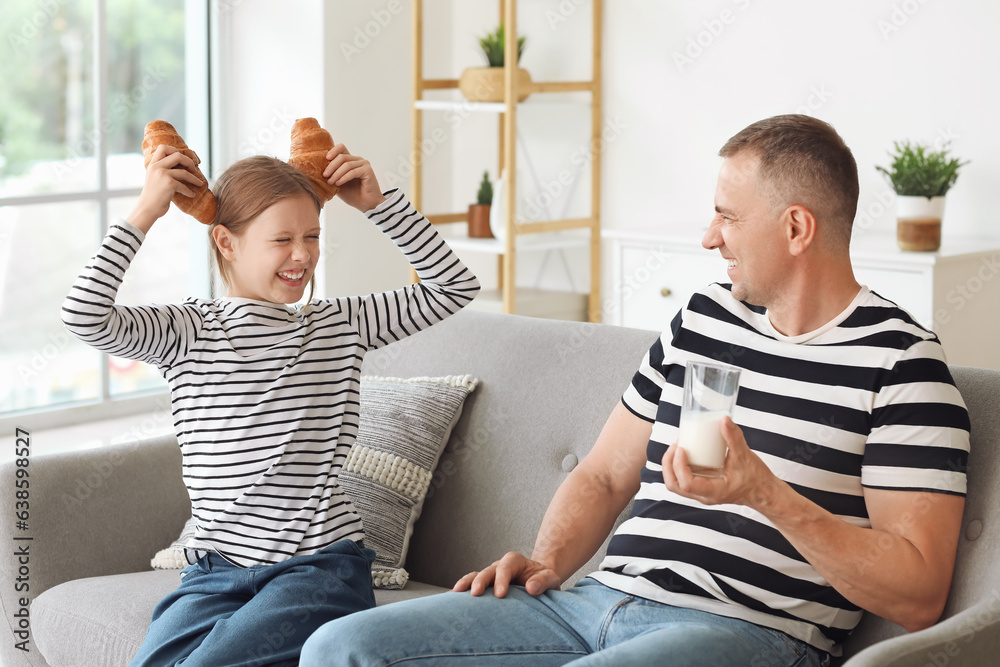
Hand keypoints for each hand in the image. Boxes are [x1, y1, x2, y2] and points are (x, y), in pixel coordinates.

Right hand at [128, 145, 203, 233]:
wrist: (147, 209)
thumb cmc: (154, 196)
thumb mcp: (155, 179)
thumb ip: (163, 170)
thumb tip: (183, 167)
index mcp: (153, 164)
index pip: (163, 148)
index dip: (175, 150)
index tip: (183, 159)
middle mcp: (156, 167)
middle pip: (177, 155)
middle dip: (189, 162)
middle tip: (194, 170)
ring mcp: (162, 174)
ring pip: (184, 171)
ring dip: (194, 179)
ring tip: (200, 184)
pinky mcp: (169, 184)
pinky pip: (184, 185)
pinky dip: (189, 191)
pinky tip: (192, 195)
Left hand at [322, 144, 385, 212]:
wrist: (366, 205)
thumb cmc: (353, 195)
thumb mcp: (337, 183)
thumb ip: (331, 175)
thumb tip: (316, 170)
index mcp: (351, 160)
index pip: (341, 148)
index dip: (333, 151)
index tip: (325, 159)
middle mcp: (358, 160)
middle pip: (342, 156)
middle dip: (331, 166)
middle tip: (324, 175)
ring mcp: (364, 164)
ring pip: (347, 164)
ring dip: (336, 174)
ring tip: (331, 182)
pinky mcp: (368, 170)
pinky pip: (353, 171)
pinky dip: (344, 177)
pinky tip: (339, 183)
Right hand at [452, 551, 561, 597]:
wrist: (538, 582)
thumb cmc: (544, 580)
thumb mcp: (551, 578)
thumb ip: (543, 581)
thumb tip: (531, 588)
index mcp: (515, 561)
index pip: (506, 567)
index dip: (501, 579)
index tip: (500, 595)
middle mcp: (499, 566)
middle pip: (487, 571)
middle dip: (480, 581)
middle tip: (475, 594)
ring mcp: (490, 576)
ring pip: (475, 576)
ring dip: (465, 584)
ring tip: (455, 594)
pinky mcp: (485, 587)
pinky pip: (471, 586)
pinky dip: (462, 592)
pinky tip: (452, 600)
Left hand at [661, 417, 782, 509]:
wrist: (764, 492)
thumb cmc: (756, 479)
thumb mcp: (745, 456)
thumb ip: (734, 437)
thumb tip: (724, 420)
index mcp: (713, 491)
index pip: (686, 483)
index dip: (678, 465)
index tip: (682, 448)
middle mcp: (705, 496)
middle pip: (675, 485)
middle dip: (669, 464)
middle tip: (675, 446)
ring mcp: (703, 494)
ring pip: (677, 485)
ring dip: (672, 466)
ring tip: (678, 447)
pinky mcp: (704, 488)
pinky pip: (684, 481)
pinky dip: (679, 468)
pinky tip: (686, 453)